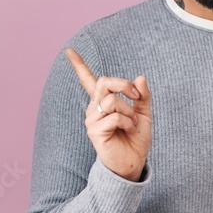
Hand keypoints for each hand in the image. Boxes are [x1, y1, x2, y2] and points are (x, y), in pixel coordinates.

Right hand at [65, 49, 151, 181]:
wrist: (134, 162)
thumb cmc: (136, 138)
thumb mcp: (144, 113)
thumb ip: (142, 96)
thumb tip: (140, 77)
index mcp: (104, 102)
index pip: (88, 80)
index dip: (79, 65)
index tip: (69, 50)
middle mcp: (94, 108)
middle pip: (104, 81)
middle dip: (124, 85)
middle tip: (137, 96)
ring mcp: (92, 119)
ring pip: (112, 100)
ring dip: (129, 110)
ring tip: (132, 123)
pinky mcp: (94, 131)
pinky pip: (114, 117)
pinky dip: (127, 122)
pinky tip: (129, 130)